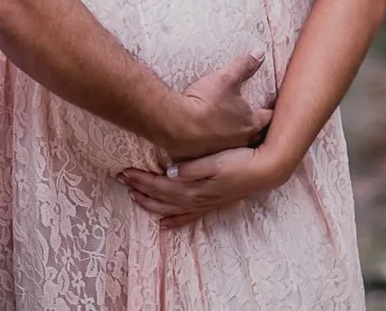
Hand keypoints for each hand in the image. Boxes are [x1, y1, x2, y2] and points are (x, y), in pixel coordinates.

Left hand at [120, 147, 290, 227]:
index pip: (161, 185)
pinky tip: (163, 224)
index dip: (141, 179)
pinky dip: (174, 220)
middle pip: (162, 197)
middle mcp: (197, 199)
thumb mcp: (215, 161)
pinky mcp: (211, 204)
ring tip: (134, 197)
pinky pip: (188, 216)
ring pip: (171, 208)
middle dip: (140, 189)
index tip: (124, 172)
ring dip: (151, 203)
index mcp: (195, 187)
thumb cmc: (239, 162)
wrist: (264, 171)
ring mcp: (204, 204)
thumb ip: (192, 168)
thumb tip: (169, 172)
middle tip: (122, 180)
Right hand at [163, 53, 269, 159]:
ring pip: (238, 145)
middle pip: (256, 134)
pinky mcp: (207, 156)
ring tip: (233, 129)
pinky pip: (218, 151)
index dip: (271, 109)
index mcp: (250, 122)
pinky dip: (218, 145)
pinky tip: (211, 138)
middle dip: (256, 126)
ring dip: (236, 137)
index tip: (273, 106)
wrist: (177, 125)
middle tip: (256, 119)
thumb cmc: (206, 102)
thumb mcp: (226, 78)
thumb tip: (260, 52)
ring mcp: (225, 151)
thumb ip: (245, 66)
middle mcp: (241, 140)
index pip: (269, 117)